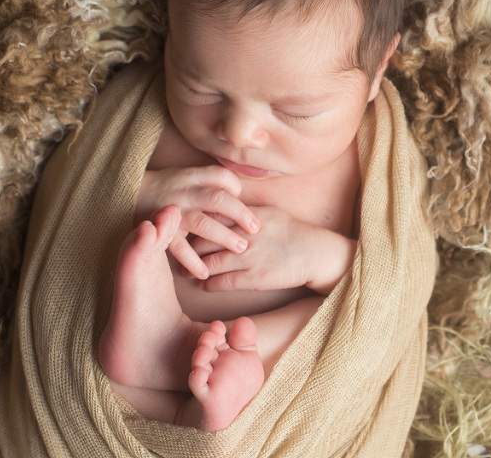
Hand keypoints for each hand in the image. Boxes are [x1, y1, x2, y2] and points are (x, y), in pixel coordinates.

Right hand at [136, 166, 259, 278]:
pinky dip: (192, 261)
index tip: (246, 202)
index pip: (221, 177)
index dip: (236, 187)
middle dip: (240, 214)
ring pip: (202, 223)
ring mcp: (173, 211)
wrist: (131, 193)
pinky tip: (204, 273)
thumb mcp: (188, 176)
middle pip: (218, 199)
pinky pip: (179, 248)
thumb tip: (243, 193)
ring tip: (241, 248)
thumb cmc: (169, 187)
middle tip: (256, 229)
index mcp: (192, 177)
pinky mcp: (162, 231)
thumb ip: (212, 182)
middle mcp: (184, 192)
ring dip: (224, 237)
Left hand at [191, 206, 355, 293]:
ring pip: (208, 263)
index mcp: (244, 216)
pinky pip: (221, 283)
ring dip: (193, 269)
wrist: (313, 252)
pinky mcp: (252, 278)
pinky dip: (208, 284)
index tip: (181, 228)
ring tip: (185, 272)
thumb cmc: (291, 231)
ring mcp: (246, 258)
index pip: (209, 216)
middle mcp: (242, 235)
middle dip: (186, 247)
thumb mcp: (267, 212)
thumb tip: (223, 205)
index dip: (192, 223)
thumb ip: (243, 211)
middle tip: (176, 252)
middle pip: (203, 240)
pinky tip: (203, 285)